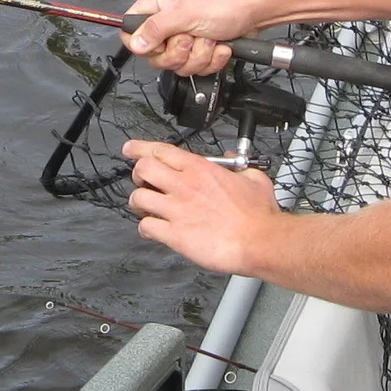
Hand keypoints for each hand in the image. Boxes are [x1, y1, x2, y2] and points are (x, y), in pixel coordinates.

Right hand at [119, 0, 258, 76]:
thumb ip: (156, 28)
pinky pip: (193, 68)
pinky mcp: (195, 50)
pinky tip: (217, 46)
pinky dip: (209, 60)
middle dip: (179, 52)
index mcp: (155, 4)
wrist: (252, 13)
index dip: (143, 44)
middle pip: (154, 55)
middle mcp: (164, 21)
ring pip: (176, 65)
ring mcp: (180, 38)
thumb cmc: (223, 4)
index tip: (161, 43)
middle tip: (191, 37)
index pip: (130, 31)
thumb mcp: (185, 13)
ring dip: (198, 56)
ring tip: (208, 38)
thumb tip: (134, 43)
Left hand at [123, 139, 278, 274]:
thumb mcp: (253, 178)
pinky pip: (146, 227)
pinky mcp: (175, 234)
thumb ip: (238, 166)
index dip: (140, 148)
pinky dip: (145, 228)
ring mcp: (176, 210)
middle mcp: (184, 186)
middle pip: (142, 169)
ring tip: (145, 207)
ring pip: (138, 198)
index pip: (160, 150)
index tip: (131, 149)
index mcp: (200, 169)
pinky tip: (152, 230)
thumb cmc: (258, 215)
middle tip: (143, 181)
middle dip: (138, 174)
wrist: (260, 241)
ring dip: (138, 202)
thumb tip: (233, 162)